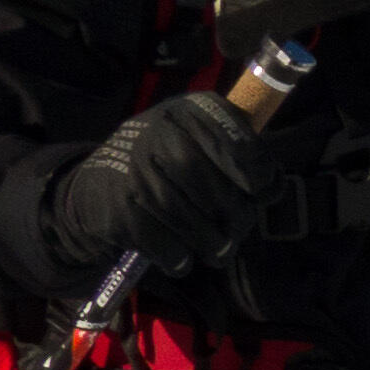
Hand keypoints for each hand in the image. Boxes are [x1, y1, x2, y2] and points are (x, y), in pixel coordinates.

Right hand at [40, 88, 307, 278]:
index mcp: (189, 111)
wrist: (96, 186)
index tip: (263, 195)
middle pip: (217, 189)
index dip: (262, 177)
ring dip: (212, 244)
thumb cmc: (164, 164)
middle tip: (236, 233)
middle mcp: (160, 133)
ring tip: (217, 251)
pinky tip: (181, 257)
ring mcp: (135, 171)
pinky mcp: (119, 208)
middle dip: (237, 220)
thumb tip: (273, 189)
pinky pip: (165, 245)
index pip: (240, 146)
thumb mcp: (198, 140)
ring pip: (192, 221)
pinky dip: (179, 258)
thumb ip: (237, 156)